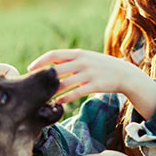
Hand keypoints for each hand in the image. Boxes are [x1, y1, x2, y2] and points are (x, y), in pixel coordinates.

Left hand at [27, 49, 155, 117]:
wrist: (124, 74)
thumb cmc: (101, 66)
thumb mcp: (86, 58)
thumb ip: (70, 60)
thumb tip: (50, 63)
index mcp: (78, 53)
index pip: (54, 54)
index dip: (40, 61)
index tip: (30, 68)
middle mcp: (82, 62)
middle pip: (57, 69)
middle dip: (43, 78)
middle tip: (33, 86)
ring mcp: (89, 73)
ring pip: (65, 83)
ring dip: (52, 91)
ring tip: (44, 97)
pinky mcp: (95, 85)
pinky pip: (76, 92)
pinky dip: (65, 97)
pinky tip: (58, 102)